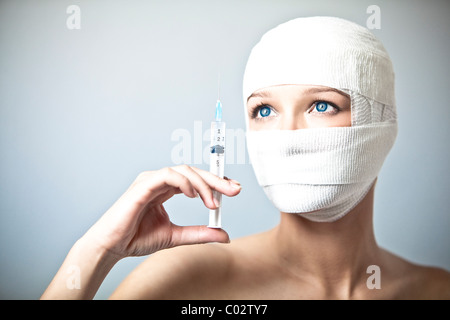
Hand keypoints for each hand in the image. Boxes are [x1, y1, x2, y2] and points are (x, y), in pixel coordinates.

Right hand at [82, 165, 241, 258]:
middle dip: (216, 179)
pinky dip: (184, 182)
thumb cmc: (137, 238)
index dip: (214, 181)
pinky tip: (193, 195)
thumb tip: (224, 235)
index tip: (233, 188)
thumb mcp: (176, 236)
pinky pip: (167, 175)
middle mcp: (159, 182)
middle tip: (234, 189)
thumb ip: (199, 234)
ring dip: (202, 183)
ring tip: (212, 202)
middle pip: (193, 171)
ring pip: (183, 170)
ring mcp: (151, 180)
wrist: (112, 247)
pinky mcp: (143, 184)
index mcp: (166, 190)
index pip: (194, 179)